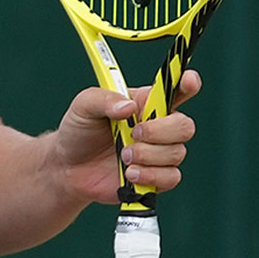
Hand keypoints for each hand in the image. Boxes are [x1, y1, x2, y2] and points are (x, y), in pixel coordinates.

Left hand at [47, 70, 200, 204]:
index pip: (175, 89)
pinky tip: (130, 174)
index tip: (189, 80)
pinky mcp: (156, 177)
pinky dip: (150, 175)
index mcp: (144, 103)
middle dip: (161, 131)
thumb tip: (128, 107)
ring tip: (123, 156)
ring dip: (148, 155)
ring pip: (177, 152)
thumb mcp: (83, 106)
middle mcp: (158, 126)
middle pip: (184, 125)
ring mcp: (159, 152)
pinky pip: (171, 177)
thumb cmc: (79, 131)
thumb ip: (104, 100)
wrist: (69, 167)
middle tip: (134, 134)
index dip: (188, 83)